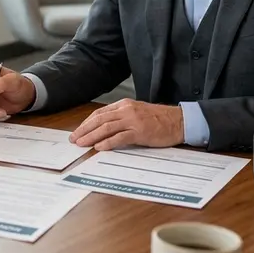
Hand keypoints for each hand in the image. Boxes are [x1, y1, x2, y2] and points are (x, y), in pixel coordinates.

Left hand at [69, 99, 183, 149]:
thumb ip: (122, 118)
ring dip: (91, 136)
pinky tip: (99, 147)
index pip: (100, 113)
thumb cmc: (160, 119)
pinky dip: (108, 142)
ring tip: (81, 143)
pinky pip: (120, 137)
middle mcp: (126, 110)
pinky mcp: (140, 132)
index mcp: (124, 105)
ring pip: (106, 127)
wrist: (179, 121)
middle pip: (99, 119)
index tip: (78, 131)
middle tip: (74, 139)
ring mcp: (133, 120)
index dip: (87, 123)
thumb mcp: (137, 113)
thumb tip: (105, 129)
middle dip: (84, 129)